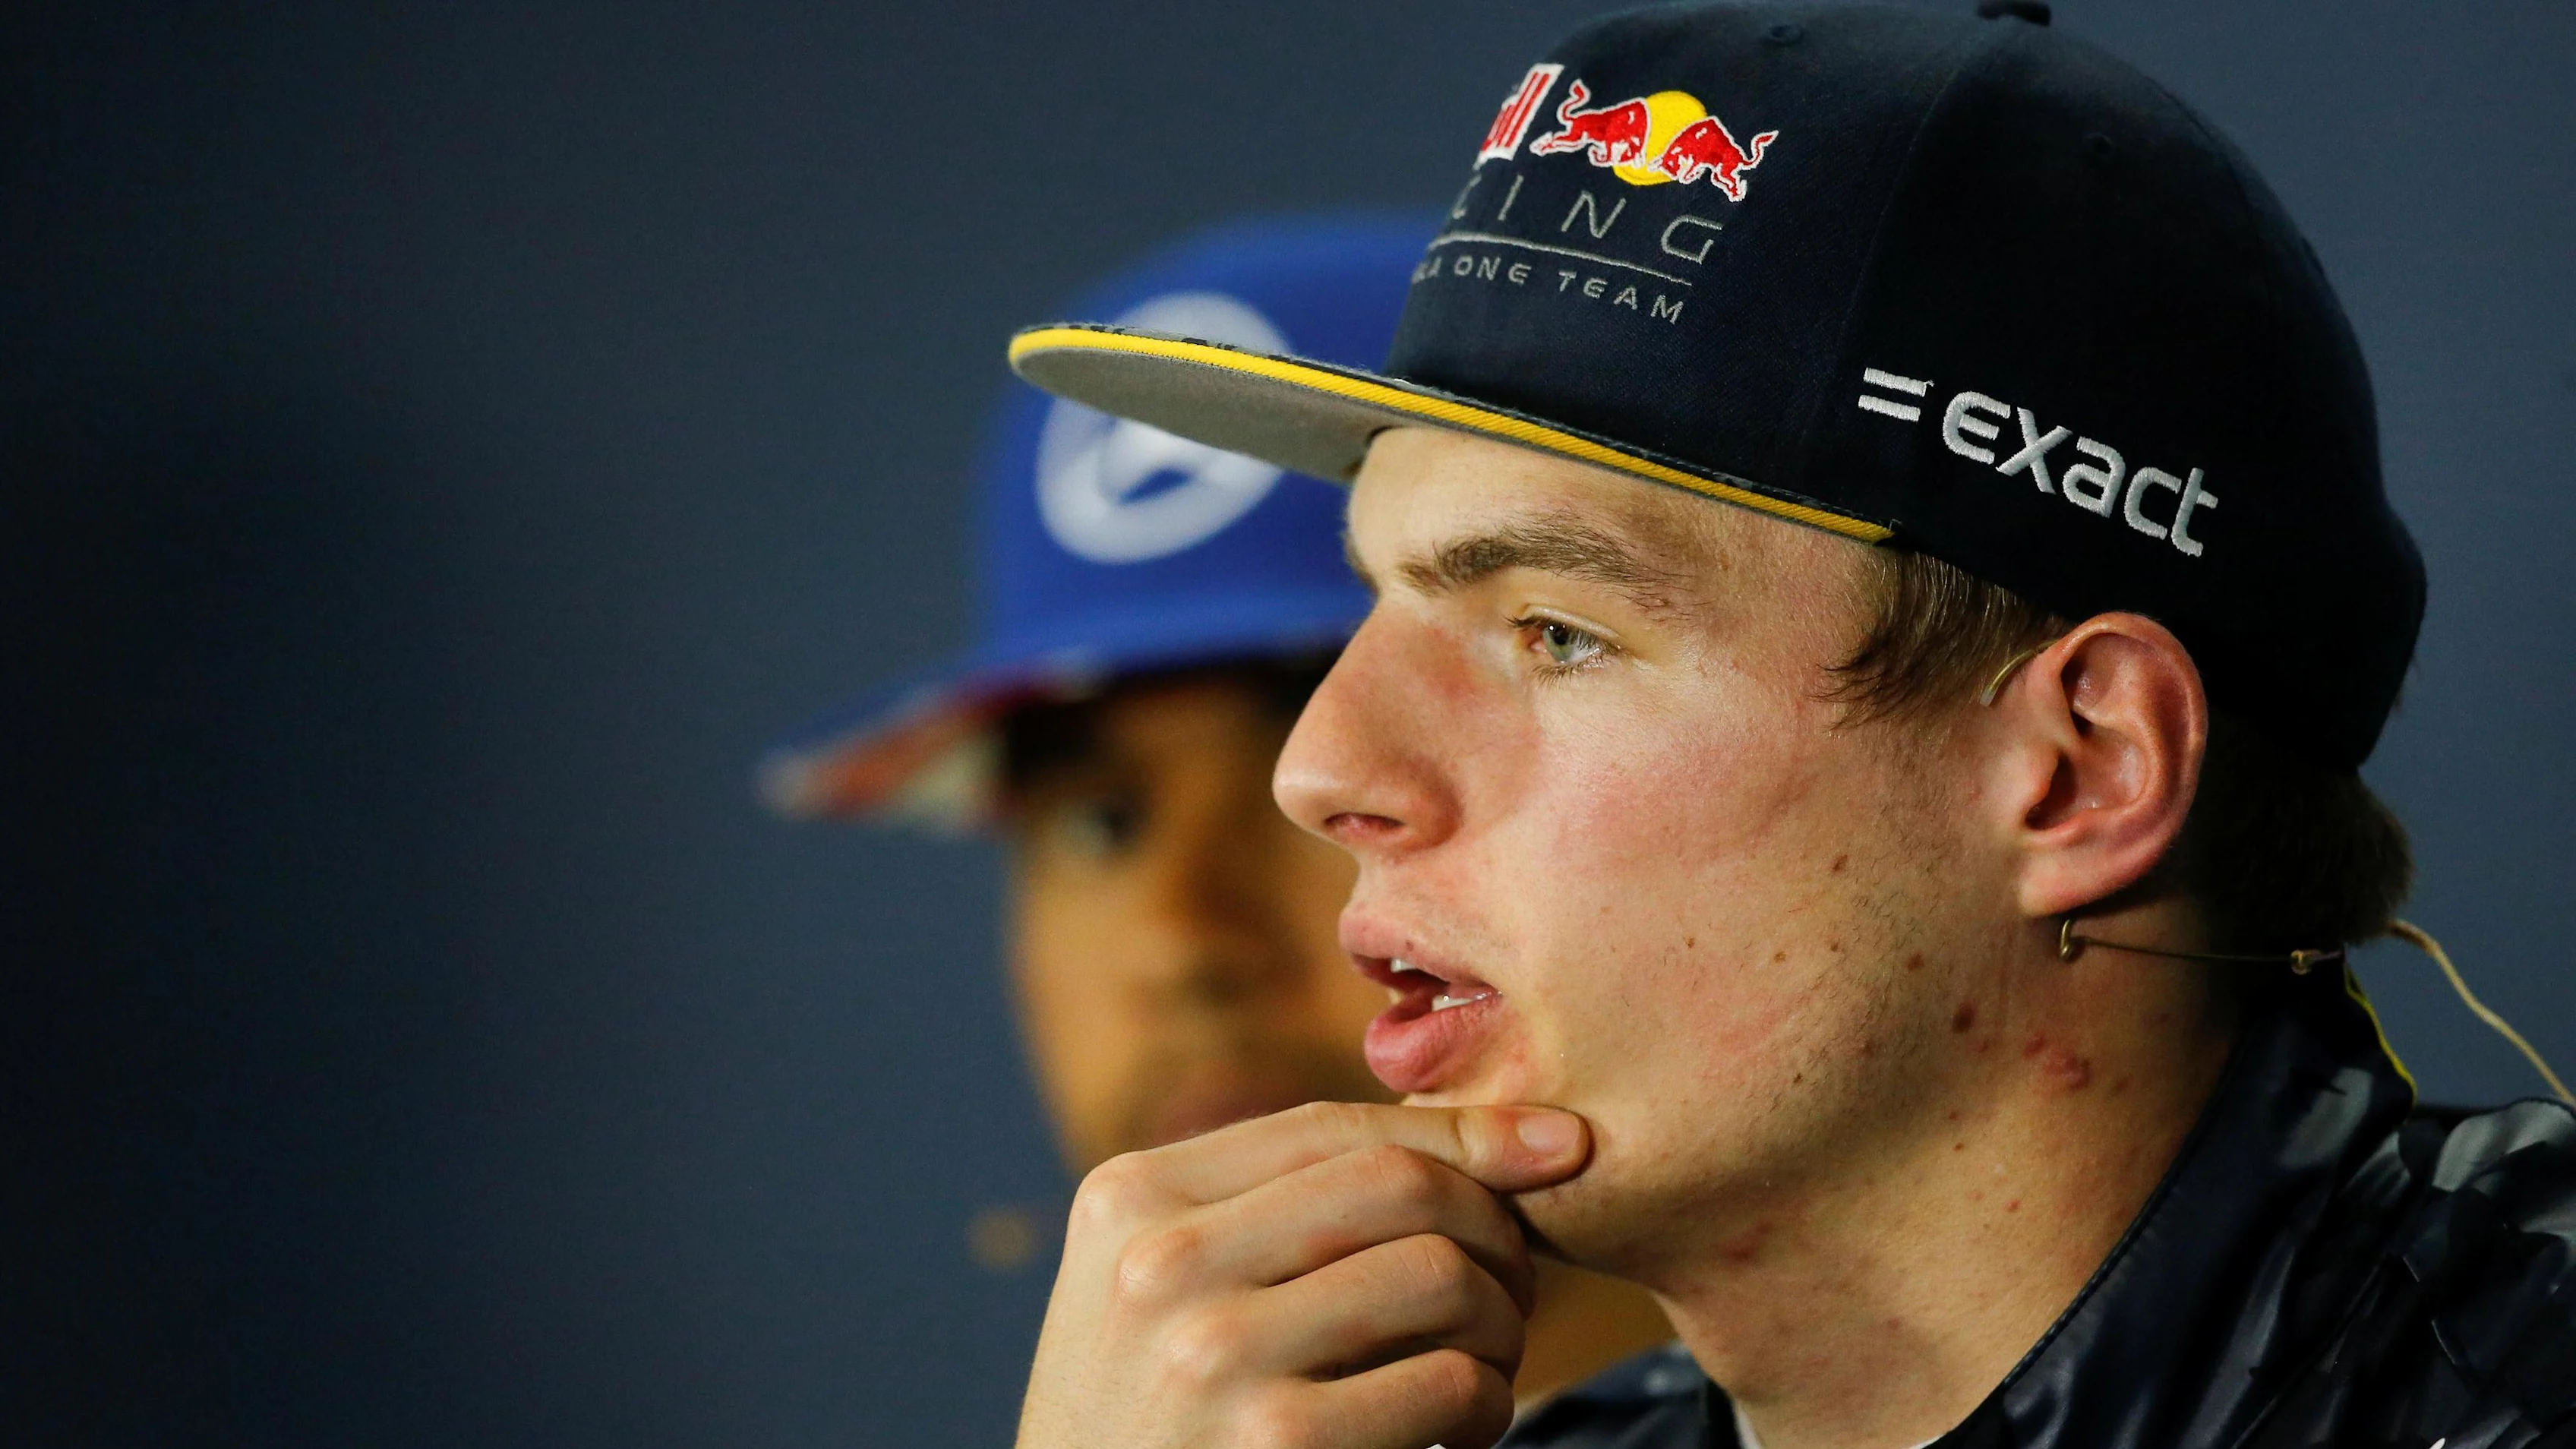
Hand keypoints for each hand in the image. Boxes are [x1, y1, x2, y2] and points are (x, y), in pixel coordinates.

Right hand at [1015, 1100, 1591, 1448]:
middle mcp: (1162, 1263)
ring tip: (1483, 1372)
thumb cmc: (1153, 1428)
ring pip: (1441, 1274)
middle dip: (1493, 1229)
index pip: (1329, 1126)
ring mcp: (1213, 1354)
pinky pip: (1448, 1382)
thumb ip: (1261, 1213)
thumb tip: (1479, 1137)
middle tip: (1512, 1294)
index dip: (1460, 1130)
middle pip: (1399, 1184)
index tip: (1559, 1145)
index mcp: (1130, 1200)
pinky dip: (1486, 1406)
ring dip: (1499, 1325)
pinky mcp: (1276, 1444)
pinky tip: (1462, 1438)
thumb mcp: (1155, 1297)